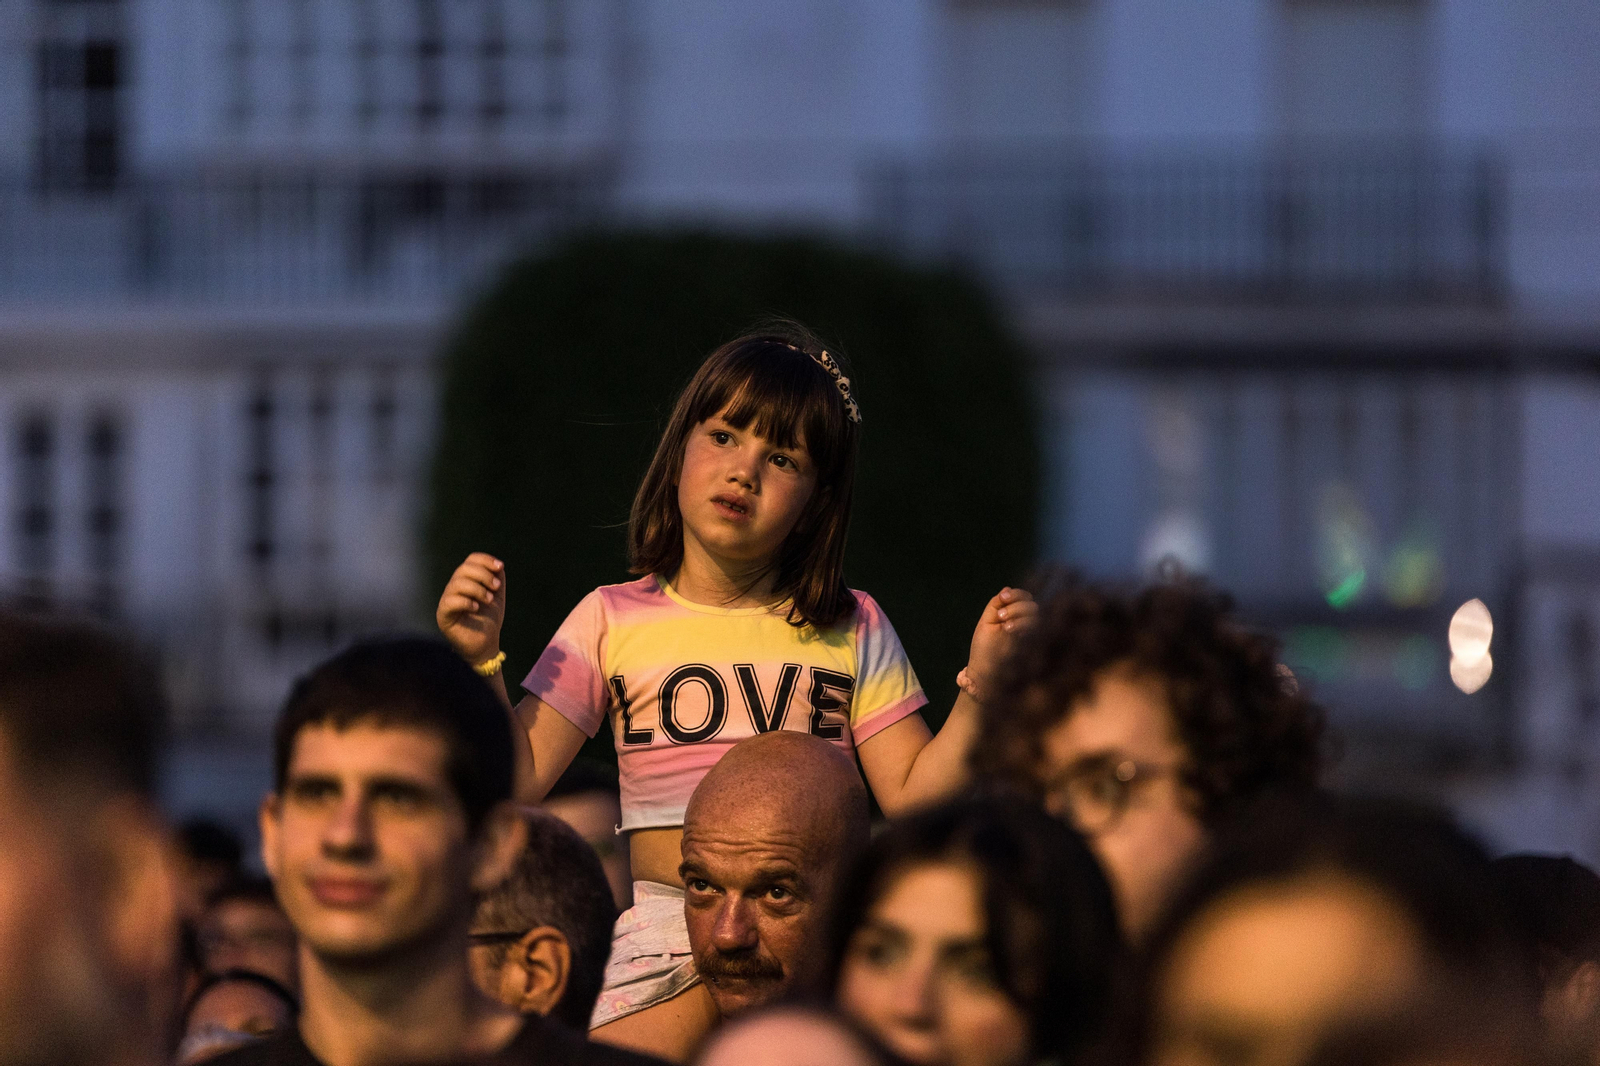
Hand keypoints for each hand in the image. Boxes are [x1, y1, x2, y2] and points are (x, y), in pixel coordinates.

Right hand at [436, 552, 505, 666]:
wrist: (485, 644)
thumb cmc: (488, 619)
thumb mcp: (497, 595)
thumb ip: (497, 578)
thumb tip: (497, 564)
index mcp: (466, 580)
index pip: (470, 560)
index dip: (485, 560)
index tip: (499, 567)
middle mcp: (454, 587)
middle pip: (464, 569)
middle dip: (484, 575)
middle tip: (496, 587)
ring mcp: (447, 600)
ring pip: (457, 583)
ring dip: (477, 589)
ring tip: (489, 599)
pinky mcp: (443, 615)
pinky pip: (450, 601)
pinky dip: (466, 601)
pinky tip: (476, 608)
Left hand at [958, 587, 1037, 703]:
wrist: (984, 673)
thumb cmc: (984, 649)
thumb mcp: (986, 623)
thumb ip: (996, 605)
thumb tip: (1007, 589)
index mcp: (1014, 616)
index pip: (1024, 598)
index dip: (1016, 594)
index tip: (1003, 598)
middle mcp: (1026, 623)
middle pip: (1031, 604)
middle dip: (1016, 605)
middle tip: (1001, 616)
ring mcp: (1031, 633)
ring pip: (1036, 613)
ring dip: (1019, 613)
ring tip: (1004, 624)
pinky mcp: (1034, 643)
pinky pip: (1036, 627)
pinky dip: (1023, 624)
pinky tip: (1009, 629)